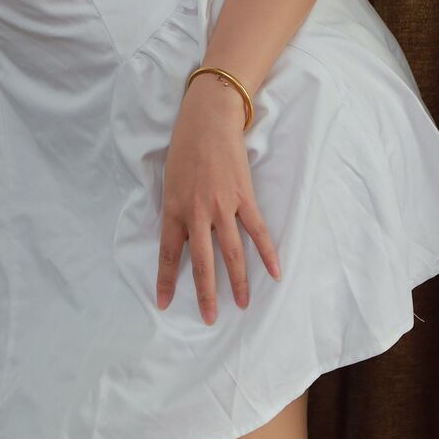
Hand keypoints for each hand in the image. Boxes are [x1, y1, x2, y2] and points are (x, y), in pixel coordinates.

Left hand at [156, 75, 281, 323]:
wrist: (208, 120)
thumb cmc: (184, 148)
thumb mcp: (170, 182)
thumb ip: (177, 212)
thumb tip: (187, 240)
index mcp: (174, 209)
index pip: (169, 254)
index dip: (167, 280)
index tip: (164, 304)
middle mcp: (197, 213)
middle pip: (204, 262)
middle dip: (206, 294)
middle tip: (209, 319)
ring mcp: (223, 206)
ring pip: (232, 253)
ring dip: (238, 281)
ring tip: (243, 304)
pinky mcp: (244, 197)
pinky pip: (257, 230)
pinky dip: (267, 252)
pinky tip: (275, 272)